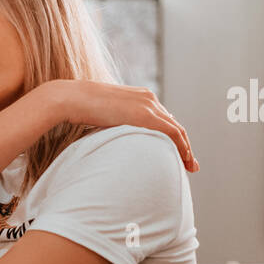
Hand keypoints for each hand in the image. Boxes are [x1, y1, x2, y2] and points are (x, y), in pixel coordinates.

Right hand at [43, 79, 198, 171]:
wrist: (73, 98)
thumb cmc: (80, 108)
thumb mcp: (103, 115)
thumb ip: (115, 122)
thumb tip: (117, 138)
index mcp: (139, 97)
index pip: (162, 118)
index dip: (171, 136)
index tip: (174, 152)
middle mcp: (149, 99)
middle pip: (173, 124)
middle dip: (184, 145)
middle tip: (190, 164)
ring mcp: (149, 106)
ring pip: (177, 130)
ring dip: (186, 149)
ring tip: (190, 166)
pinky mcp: (147, 115)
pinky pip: (173, 133)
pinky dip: (182, 147)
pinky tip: (185, 160)